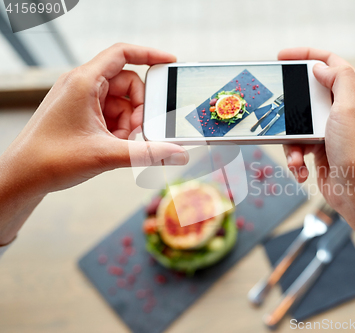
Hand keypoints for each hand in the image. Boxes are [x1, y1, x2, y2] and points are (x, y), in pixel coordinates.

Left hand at [0, 43, 187, 244]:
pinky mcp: (82, 114)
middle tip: (138, 132)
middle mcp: (83, 85)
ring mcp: (82, 100)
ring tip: (122, 144)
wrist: (23, 177)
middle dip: (139, 109)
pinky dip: (120, 130)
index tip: (171, 62)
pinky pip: (112, 115)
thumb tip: (178, 153)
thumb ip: (147, 153)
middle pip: (128, 84)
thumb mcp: (106, 154)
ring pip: (122, 103)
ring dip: (129, 124)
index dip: (150, 54)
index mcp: (84, 82)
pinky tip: (114, 146)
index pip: (122, 54)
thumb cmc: (51, 159)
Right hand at [279, 48, 354, 283]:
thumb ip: (339, 78)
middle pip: (307, 94)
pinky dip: (295, 158)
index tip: (282, 58)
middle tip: (280, 113)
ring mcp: (330, 130)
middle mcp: (343, 108)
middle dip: (291, 108)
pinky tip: (301, 170)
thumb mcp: (350, 108)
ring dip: (292, 141)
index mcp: (354, 93)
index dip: (306, 55)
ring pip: (298, 122)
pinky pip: (297, 145)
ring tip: (297, 157)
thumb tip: (320, 66)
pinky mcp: (320, 149)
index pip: (330, 62)